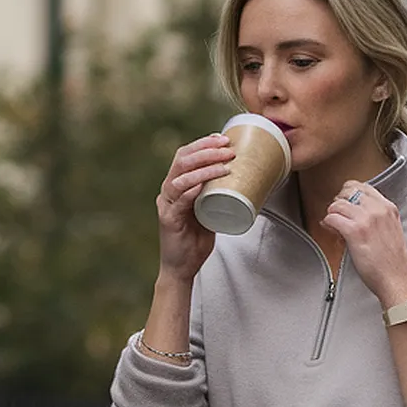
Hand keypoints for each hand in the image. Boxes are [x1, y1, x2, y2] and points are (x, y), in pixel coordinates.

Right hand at [156, 135, 235, 284]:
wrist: (182, 268)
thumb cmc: (195, 241)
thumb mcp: (209, 212)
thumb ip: (216, 196)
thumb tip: (240, 182)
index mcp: (176, 186)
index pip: (185, 156)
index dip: (202, 144)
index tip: (221, 138)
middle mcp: (168, 191)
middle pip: (182, 160)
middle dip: (206, 150)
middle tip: (227, 147)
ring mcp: (166, 204)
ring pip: (181, 177)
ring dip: (203, 167)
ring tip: (224, 164)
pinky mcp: (168, 219)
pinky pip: (179, 200)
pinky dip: (191, 189)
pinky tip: (202, 184)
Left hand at [322, 180, 406, 308]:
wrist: (396, 279)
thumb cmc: (392, 262)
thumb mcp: (391, 231)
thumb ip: (377, 219)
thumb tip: (354, 214)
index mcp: (388, 208)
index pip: (363, 187)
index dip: (349, 193)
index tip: (345, 203)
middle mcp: (378, 209)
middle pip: (348, 191)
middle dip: (339, 202)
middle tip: (337, 214)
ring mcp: (366, 219)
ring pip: (337, 204)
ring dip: (332, 214)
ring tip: (333, 225)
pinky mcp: (355, 232)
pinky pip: (332, 218)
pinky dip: (328, 224)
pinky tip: (331, 230)